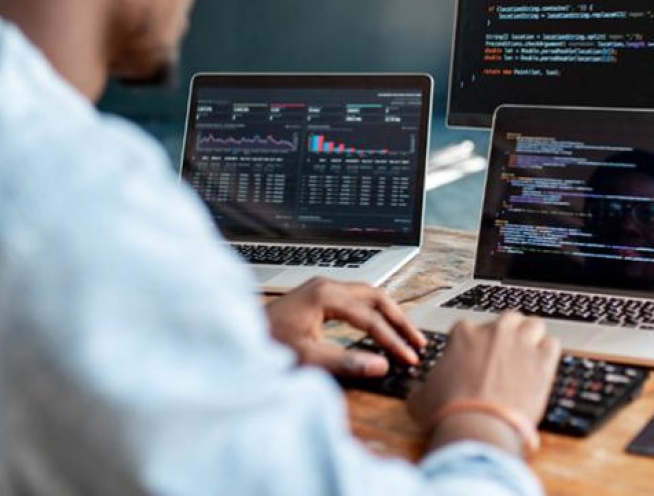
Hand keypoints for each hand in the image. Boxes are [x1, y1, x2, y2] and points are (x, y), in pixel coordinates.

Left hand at [265, 278, 426, 376]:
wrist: (235, 336)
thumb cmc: (265, 344)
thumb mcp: (307, 357)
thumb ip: (346, 362)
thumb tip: (381, 366)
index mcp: (326, 295)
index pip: (371, 318)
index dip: (393, 340)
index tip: (409, 358)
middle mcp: (326, 286)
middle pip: (376, 297)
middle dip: (399, 320)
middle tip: (418, 342)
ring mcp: (320, 289)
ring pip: (367, 295)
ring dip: (388, 314)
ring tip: (406, 335)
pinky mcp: (316, 297)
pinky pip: (355, 299)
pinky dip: (372, 312)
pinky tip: (378, 327)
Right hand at [407, 312, 559, 450]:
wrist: (477, 427)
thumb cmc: (447, 413)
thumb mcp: (421, 398)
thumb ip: (423, 386)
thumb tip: (421, 390)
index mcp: (463, 334)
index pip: (472, 328)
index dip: (474, 345)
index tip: (476, 361)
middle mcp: (494, 331)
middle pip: (507, 320)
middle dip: (507, 334)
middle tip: (505, 356)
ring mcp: (521, 343)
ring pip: (533, 325)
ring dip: (531, 338)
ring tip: (527, 357)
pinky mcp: (543, 360)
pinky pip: (552, 344)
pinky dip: (548, 354)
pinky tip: (542, 367)